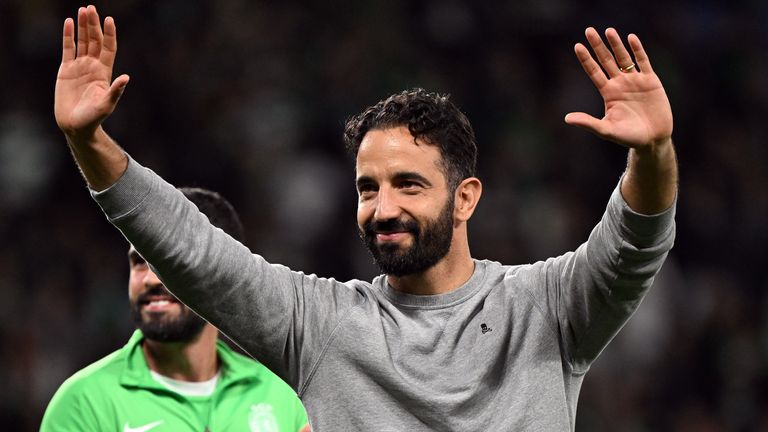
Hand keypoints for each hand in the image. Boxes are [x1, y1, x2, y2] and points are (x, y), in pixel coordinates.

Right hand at [55, 5, 128, 141]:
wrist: (76, 125)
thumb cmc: (94, 118)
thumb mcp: (107, 104)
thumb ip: (116, 91)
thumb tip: (126, 78)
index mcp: (105, 72)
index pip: (108, 48)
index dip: (109, 34)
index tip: (109, 20)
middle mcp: (93, 66)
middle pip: (94, 40)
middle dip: (93, 25)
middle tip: (91, 8)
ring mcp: (79, 66)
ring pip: (81, 41)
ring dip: (82, 26)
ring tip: (82, 10)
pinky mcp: (66, 70)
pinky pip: (67, 48)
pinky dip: (68, 35)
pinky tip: (68, 22)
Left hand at [565, 28, 672, 150]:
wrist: (653, 139)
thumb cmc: (628, 137)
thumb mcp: (606, 130)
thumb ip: (588, 123)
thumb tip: (567, 118)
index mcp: (608, 93)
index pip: (594, 72)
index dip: (586, 59)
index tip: (577, 46)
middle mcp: (619, 84)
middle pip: (606, 60)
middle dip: (598, 46)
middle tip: (589, 30)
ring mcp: (635, 81)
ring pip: (624, 58)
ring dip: (616, 44)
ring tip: (609, 30)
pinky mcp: (651, 81)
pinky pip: (643, 61)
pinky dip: (638, 50)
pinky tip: (631, 38)